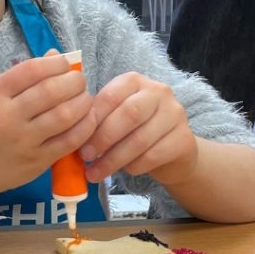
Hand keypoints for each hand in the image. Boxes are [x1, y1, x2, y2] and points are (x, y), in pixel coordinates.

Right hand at [0, 52, 94, 207]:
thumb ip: (24, 76)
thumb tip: (58, 57)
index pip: (32, 70)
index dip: (57, 64)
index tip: (64, 65)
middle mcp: (7, 115)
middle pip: (52, 91)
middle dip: (74, 81)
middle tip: (78, 81)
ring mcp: (23, 140)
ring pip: (65, 115)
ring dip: (83, 102)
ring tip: (84, 98)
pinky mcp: (37, 161)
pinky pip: (70, 140)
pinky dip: (85, 126)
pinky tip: (86, 118)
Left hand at [79, 72, 197, 186]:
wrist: (172, 151)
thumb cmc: (133, 129)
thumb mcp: (114, 116)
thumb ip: (96, 117)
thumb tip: (69, 131)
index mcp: (134, 81)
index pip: (110, 96)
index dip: (92, 119)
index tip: (76, 138)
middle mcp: (158, 92)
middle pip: (128, 115)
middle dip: (102, 138)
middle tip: (85, 156)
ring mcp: (175, 114)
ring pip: (140, 139)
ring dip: (113, 159)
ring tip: (95, 172)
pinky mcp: (185, 139)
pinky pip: (153, 156)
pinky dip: (133, 166)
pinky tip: (123, 171)